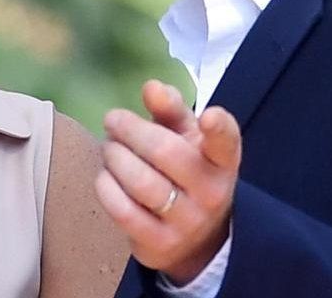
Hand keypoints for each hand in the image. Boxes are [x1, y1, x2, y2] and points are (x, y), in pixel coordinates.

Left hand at [95, 80, 241, 284]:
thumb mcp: (186, 138)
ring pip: (141, 182)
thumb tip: (152, 87)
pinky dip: (106, 187)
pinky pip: (123, 211)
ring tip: (109, 148)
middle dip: (130, 129)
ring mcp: (187, 222)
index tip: (208, 115)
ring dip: (114, 157)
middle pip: (165, 152)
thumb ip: (170, 109)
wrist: (195, 237)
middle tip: (112, 120)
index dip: (220, 128)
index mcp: (222, 161)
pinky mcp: (160, 244)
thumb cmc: (185, 171)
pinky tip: (105, 176)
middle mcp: (211, 193)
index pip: (226, 142)